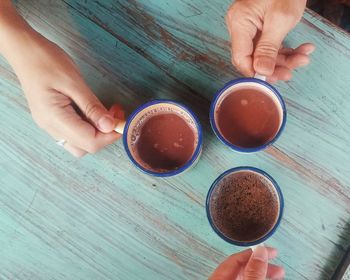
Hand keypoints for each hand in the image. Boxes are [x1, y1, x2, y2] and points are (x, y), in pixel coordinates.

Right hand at [0, 3, 122, 156]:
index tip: (122, 121)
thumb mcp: (74, 82)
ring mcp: (50, 125)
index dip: (109, 135)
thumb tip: (109, 126)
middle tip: (115, 115)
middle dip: (105, 135)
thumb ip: (92, 107)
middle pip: (85, 147)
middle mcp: (51, 127)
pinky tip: (94, 112)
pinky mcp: (52, 119)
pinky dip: (88, 127)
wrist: (24, 50)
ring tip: (106, 113)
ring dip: (97, 133)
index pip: (89, 141)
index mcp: (55, 118)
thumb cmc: (47, 61)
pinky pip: (73, 133)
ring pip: (79, 143)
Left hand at [209, 246, 284, 279]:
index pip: (236, 258)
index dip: (255, 252)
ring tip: (277, 273)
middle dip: (261, 263)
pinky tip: (264, 279)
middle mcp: (219, 279)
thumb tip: (259, 251)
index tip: (271, 250)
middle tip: (278, 264)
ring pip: (243, 275)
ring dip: (260, 272)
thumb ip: (254, 271)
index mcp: (218, 277)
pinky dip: (254, 278)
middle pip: (240, 266)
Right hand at [226, 0, 314, 82]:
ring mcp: (250, 28)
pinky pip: (270, 45)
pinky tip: (301, 49)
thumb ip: (269, 48)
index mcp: (239, 24)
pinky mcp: (260, 28)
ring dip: (285, 59)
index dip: (255, 72)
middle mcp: (241, 27)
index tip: (273, 79)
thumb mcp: (280, 19)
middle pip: (253, 57)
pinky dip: (286, 49)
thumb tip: (260, 71)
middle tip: (292, 72)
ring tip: (303, 57)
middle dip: (275, 66)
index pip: (241, 58)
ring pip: (264, 54)